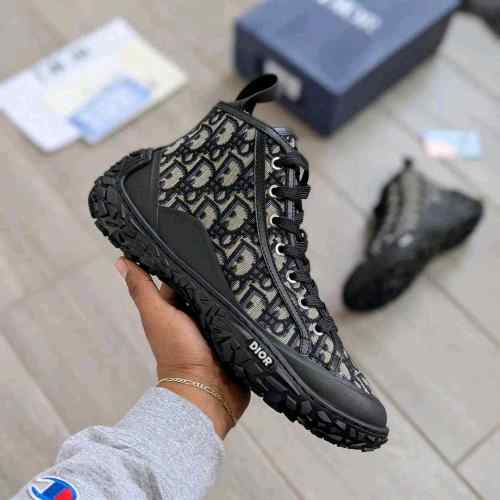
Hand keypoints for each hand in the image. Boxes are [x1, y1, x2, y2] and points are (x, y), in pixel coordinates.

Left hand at [115, 257, 249, 437]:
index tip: (199, 236)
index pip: (181, 276)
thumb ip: (142, 289)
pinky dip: (248, 307)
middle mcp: (196, 315)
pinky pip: (243, 316)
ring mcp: (217, 325)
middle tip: (234, 246)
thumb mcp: (158, 316)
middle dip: (218, 271)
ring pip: (227, 300)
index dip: (186, 259)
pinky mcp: (235, 335)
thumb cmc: (178, 354)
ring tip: (252, 263)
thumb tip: (121, 260)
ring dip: (236, 289)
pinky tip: (260, 292)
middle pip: (206, 287)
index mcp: (174, 308)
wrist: (207, 391)